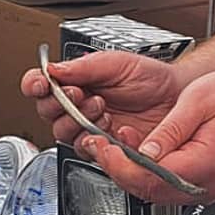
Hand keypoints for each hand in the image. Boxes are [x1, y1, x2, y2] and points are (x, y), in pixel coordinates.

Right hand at [20, 50, 182, 146]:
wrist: (178, 98)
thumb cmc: (151, 78)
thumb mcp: (117, 63)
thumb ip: (84, 67)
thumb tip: (54, 69)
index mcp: (77, 82)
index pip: (42, 84)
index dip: (36, 84)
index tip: (42, 82)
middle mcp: (79, 106)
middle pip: (47, 112)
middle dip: (60, 102)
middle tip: (79, 93)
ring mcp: (91, 129)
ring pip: (64, 133)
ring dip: (79, 120)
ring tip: (101, 107)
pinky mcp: (105, 149)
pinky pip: (89, 151)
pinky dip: (98, 139)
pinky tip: (112, 127)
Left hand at [83, 70, 214, 204]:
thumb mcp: (199, 100)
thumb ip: (169, 129)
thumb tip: (143, 151)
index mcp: (205, 164)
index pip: (151, 177)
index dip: (120, 164)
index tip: (102, 146)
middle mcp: (206, 185)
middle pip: (149, 191)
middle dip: (117, 169)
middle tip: (97, 145)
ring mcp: (205, 189)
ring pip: (155, 192)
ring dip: (129, 172)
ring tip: (110, 147)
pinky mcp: (203, 184)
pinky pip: (167, 186)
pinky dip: (146, 173)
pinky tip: (135, 154)